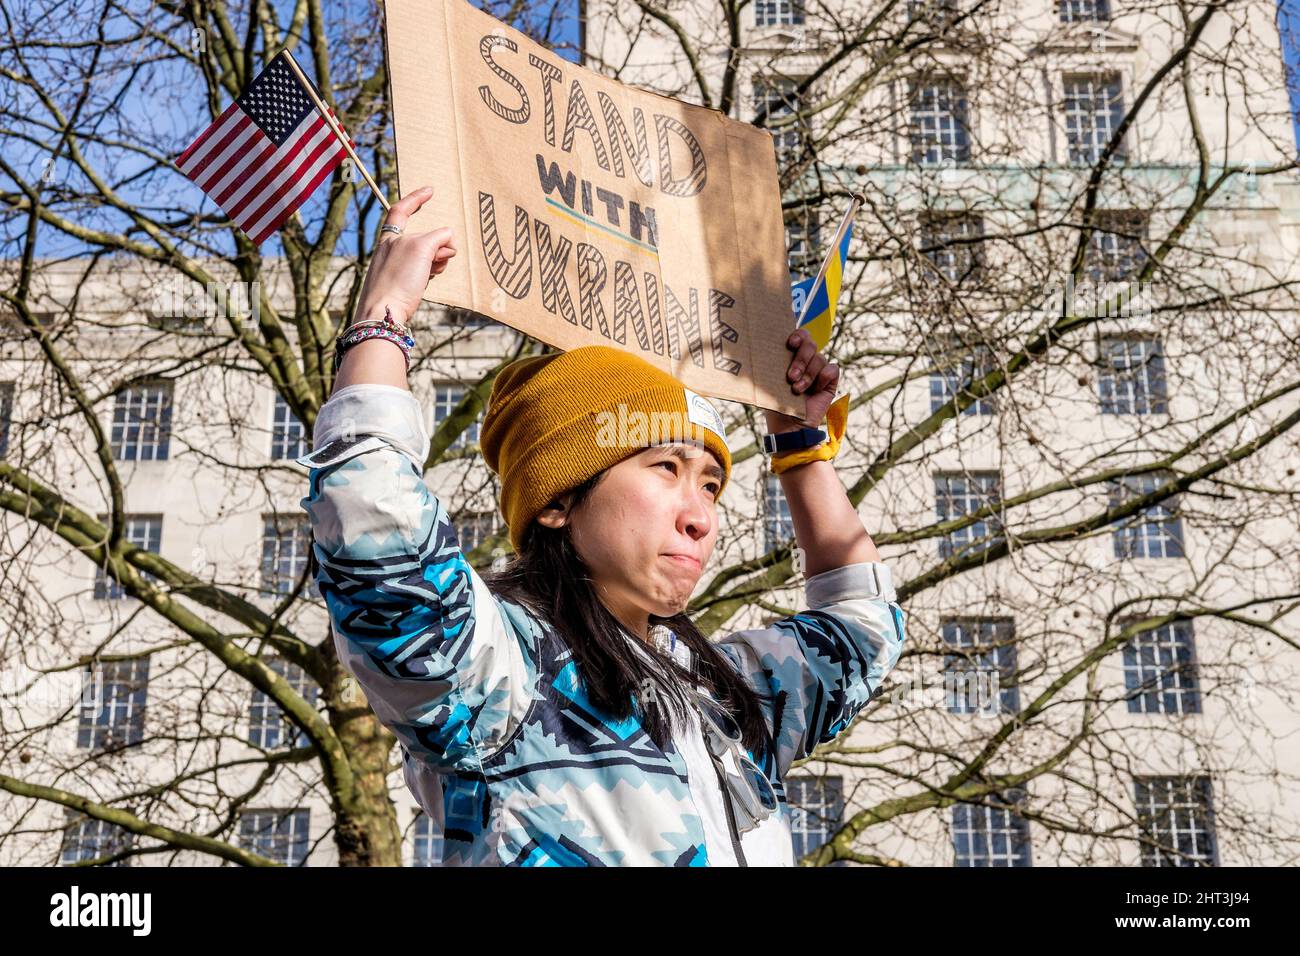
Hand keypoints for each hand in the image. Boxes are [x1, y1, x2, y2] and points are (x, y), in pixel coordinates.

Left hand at [353, 185, 456, 324]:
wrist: (383, 312)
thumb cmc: (397, 279)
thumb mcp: (421, 248)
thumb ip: (437, 237)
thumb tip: (448, 239)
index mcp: (390, 236)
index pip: (402, 209)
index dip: (416, 198)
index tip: (430, 191)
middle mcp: (391, 249)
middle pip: (422, 236)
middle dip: (438, 242)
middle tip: (446, 253)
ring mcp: (396, 267)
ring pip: (425, 255)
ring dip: (437, 258)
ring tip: (437, 269)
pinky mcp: (401, 284)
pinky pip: (421, 271)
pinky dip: (430, 271)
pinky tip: (431, 279)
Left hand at [765, 327, 839, 430]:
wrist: (790, 426)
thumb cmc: (777, 405)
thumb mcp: (769, 383)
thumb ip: (771, 365)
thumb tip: (762, 349)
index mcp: (791, 357)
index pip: (800, 336)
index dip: (798, 335)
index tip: (790, 344)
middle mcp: (806, 360)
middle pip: (810, 344)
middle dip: (801, 360)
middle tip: (791, 376)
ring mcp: (818, 370)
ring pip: (819, 358)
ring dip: (808, 375)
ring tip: (797, 390)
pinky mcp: (829, 381)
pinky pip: (832, 369)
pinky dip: (822, 379)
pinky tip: (815, 391)